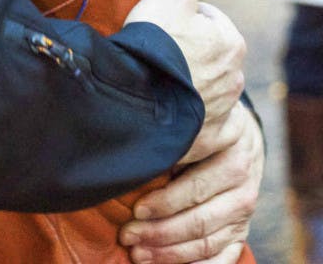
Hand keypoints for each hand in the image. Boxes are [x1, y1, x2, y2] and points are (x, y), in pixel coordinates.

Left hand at [118, 100, 262, 262]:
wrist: (238, 135)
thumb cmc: (199, 125)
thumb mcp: (190, 122)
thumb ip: (170, 141)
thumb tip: (132, 156)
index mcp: (229, 148)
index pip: (195, 182)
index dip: (164, 199)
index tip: (135, 207)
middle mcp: (242, 181)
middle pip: (199, 216)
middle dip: (160, 230)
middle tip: (127, 234)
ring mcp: (245, 208)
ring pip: (207, 239)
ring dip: (170, 252)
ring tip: (138, 252)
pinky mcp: (243, 229)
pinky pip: (224, 256)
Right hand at [125, 0, 245, 121]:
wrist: (139, 100)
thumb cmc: (155, 44)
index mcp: (231, 42)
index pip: (207, 18)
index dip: (180, 16)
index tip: (159, 23)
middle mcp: (235, 77)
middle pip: (207, 53)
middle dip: (187, 50)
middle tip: (155, 49)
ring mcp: (223, 110)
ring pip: (205, 85)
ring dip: (186, 79)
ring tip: (154, 76)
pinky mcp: (209, 136)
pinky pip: (204, 121)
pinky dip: (190, 114)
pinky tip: (168, 105)